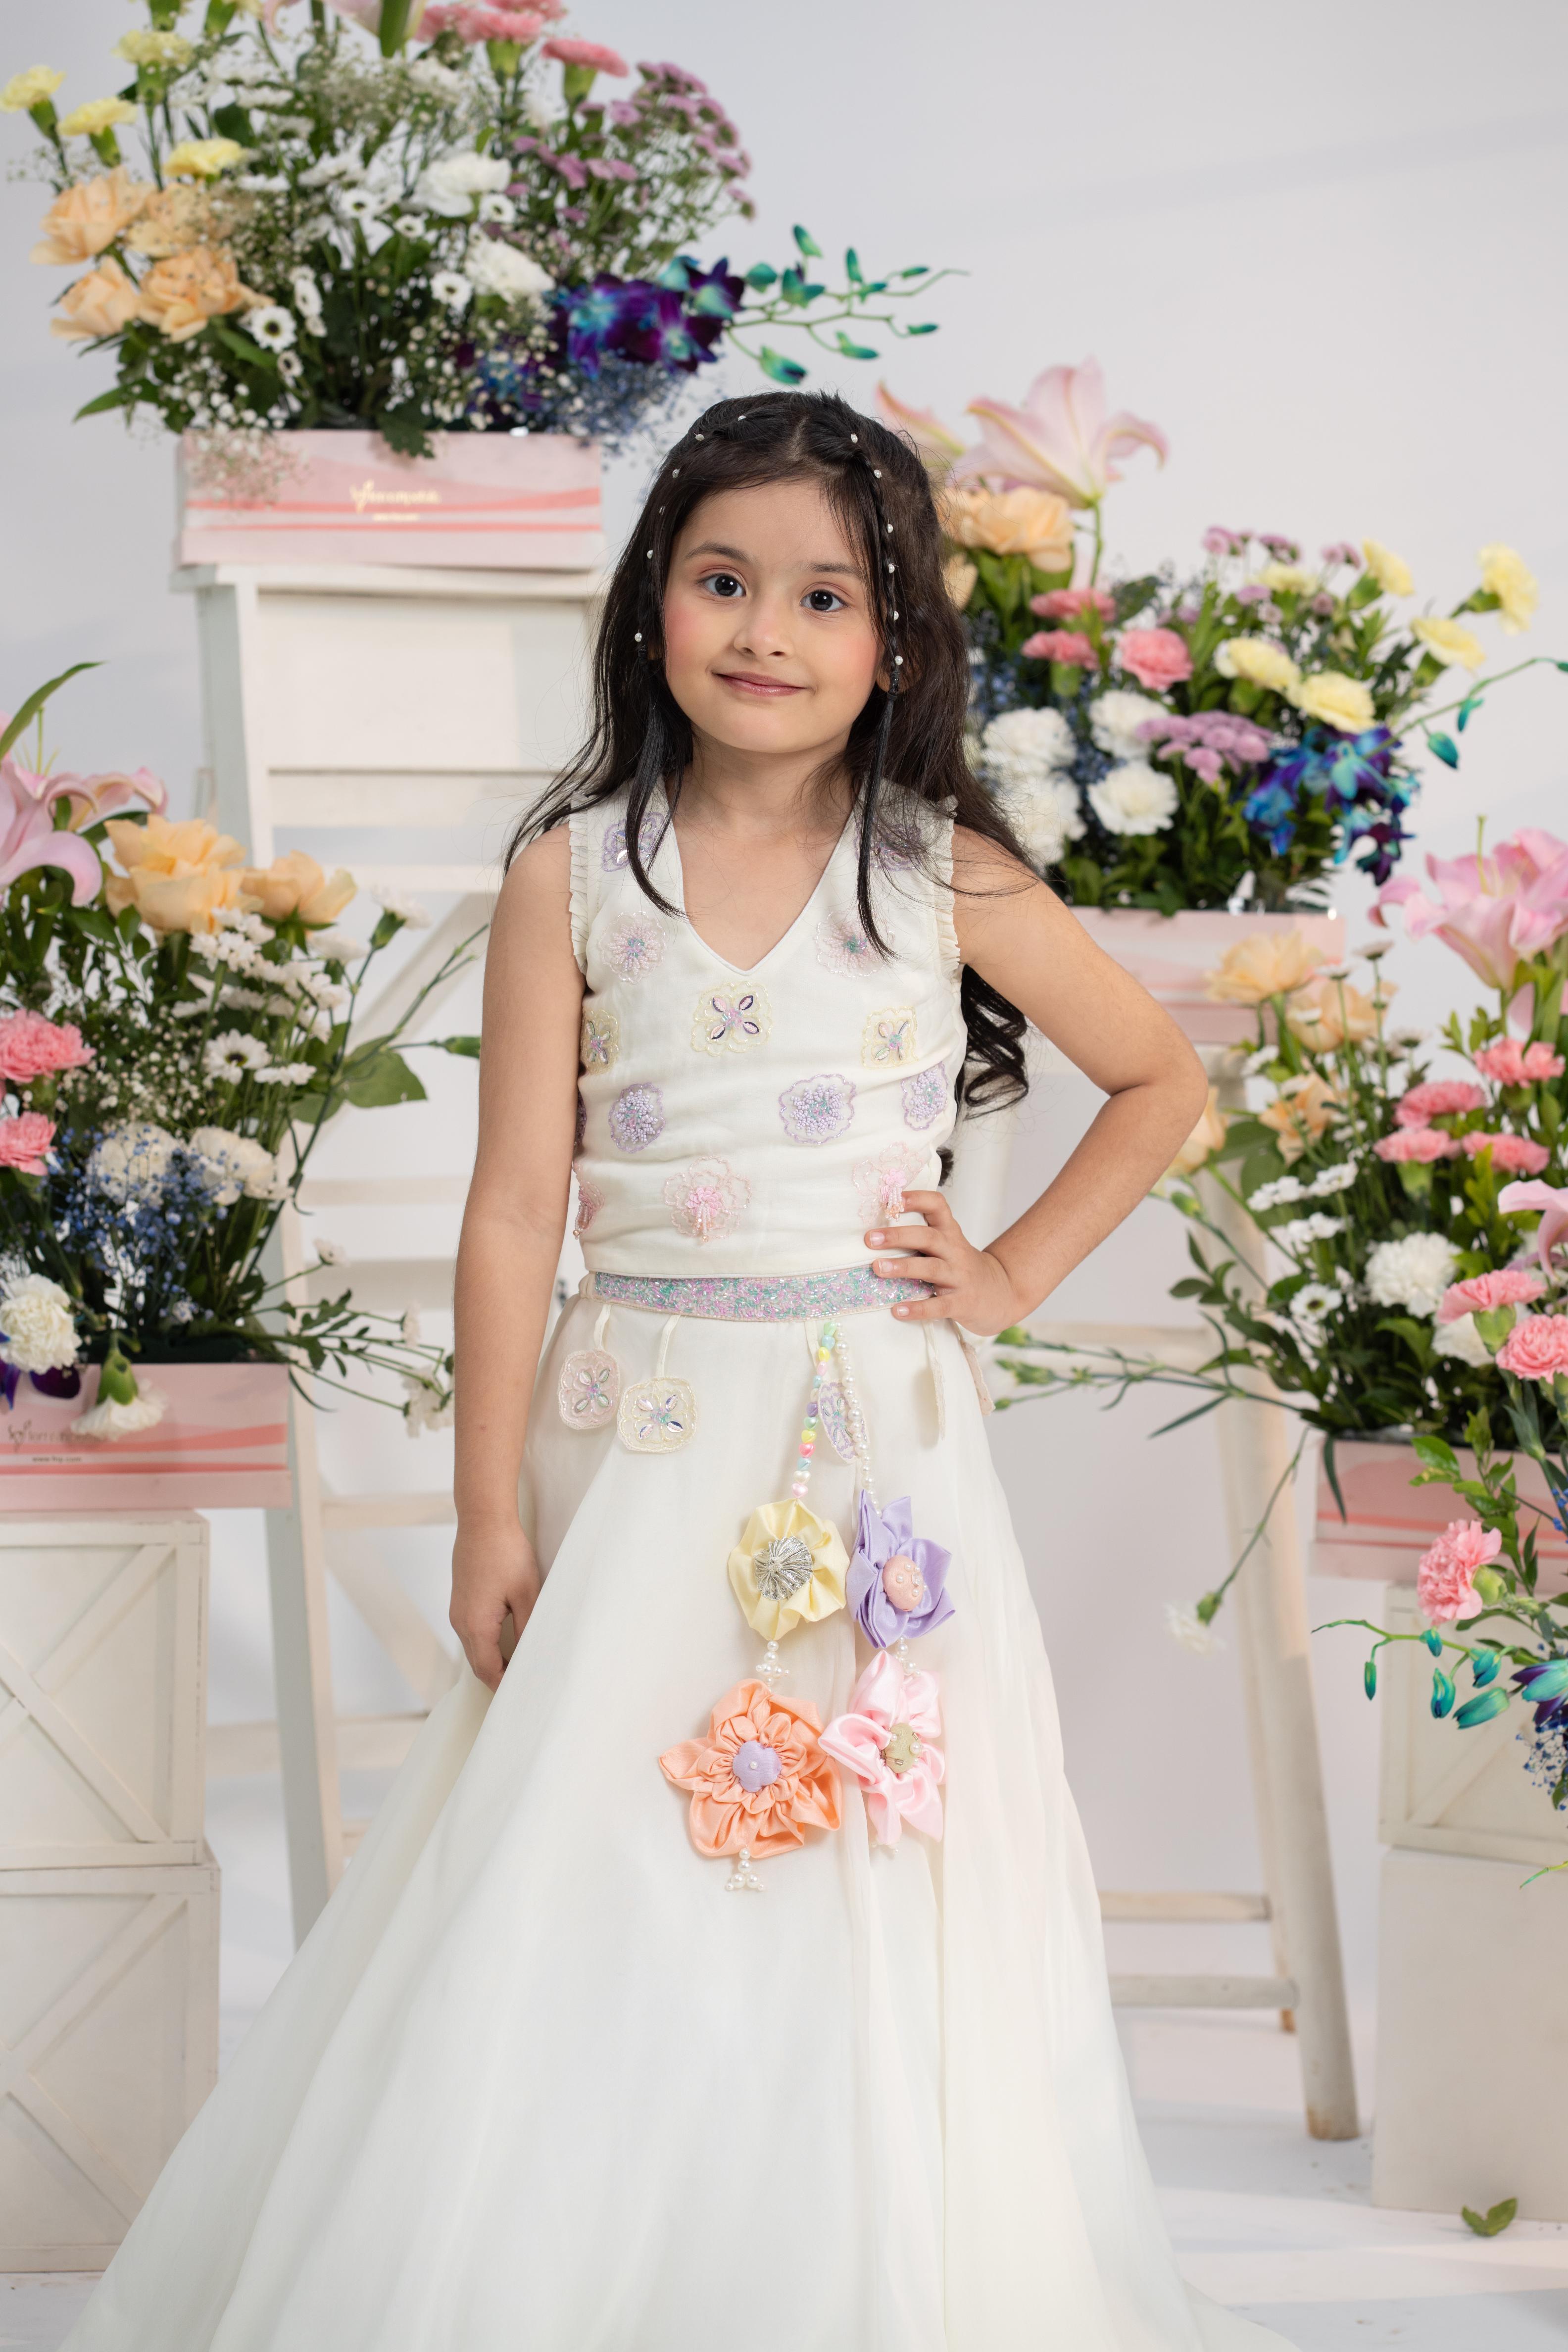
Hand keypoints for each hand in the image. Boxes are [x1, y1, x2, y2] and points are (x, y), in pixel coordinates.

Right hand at [450, 1519, 541, 1691]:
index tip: (524, 1697)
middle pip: (479, 1665)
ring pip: (474, 1649)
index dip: (505, 1687)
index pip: (489, 1671)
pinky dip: (487, 1645)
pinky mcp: (460, 1601)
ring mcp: (457, 1612)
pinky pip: (472, 1633)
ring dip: (493, 1662)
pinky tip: (507, 1643)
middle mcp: (461, 1623)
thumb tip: (532, 1655)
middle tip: (525, 1688)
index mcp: (476, 1626)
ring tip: (519, 1669)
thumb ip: (527, 1628)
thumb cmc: (507, 1553)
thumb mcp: (527, 1593)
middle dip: (499, 1679)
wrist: (483, 1521)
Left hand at [866, 1191, 1026, 1337]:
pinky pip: (939, 1305)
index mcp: (949, 1233)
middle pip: (928, 1237)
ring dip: (903, 1267)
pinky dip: (918, 1308)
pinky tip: (898, 1310)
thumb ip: (921, 1237)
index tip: (893, 1199)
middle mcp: (955, 1251)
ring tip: (878, 1268)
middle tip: (870, 1238)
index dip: (917, 1199)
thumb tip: (875, 1231)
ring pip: (931, 1268)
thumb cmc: (961, 1268)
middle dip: (898, 1235)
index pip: (937, 1206)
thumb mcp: (948, 1246)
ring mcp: (960, 1277)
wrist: (1001, 1295)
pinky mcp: (962, 1303)